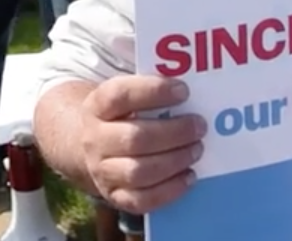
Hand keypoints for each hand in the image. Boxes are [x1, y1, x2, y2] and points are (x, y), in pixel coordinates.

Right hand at [80, 75, 205, 214]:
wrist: (92, 146)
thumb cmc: (121, 116)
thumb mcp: (126, 97)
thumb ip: (151, 92)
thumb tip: (190, 90)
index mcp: (97, 107)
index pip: (119, 96)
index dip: (152, 92)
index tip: (183, 91)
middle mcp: (94, 139)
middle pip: (134, 138)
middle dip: (174, 133)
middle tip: (199, 126)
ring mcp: (102, 171)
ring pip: (138, 172)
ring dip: (174, 161)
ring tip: (197, 149)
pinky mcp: (114, 196)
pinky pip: (142, 200)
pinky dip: (170, 190)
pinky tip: (189, 175)